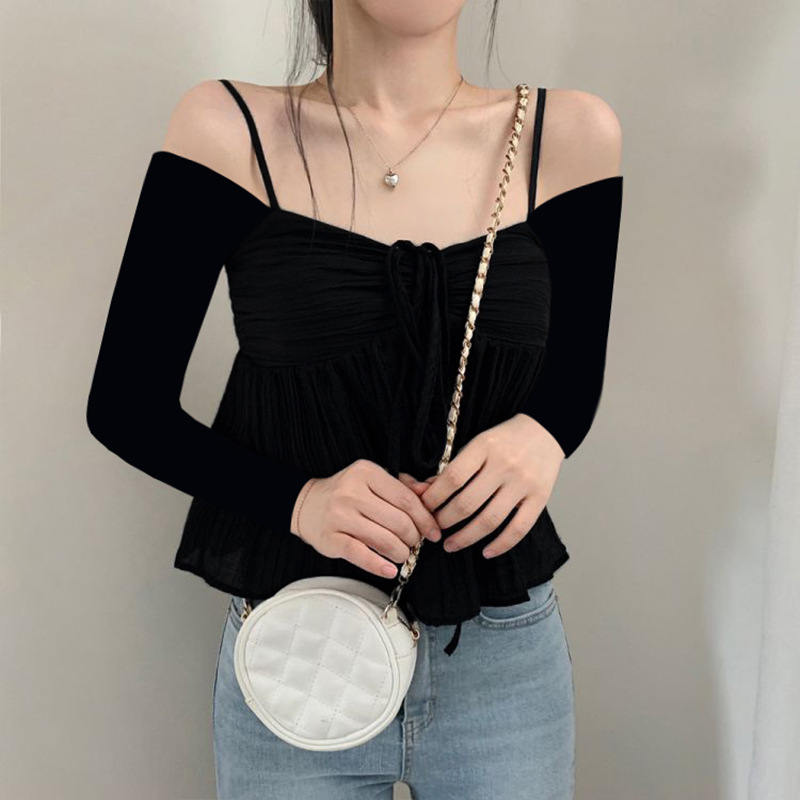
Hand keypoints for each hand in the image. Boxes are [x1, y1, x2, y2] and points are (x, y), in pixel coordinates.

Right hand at [290, 460, 442, 578]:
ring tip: (403, 554)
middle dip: (413, 538)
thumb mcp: (373, 480)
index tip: (433, 531)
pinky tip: (389, 569)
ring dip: (400, 552)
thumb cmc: (346, 493)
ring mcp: (340, 515)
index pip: (406, 499)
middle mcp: (352, 492)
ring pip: (384, 539)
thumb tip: (430, 493)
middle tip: (415, 544)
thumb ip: (403, 486)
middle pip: (398, 521)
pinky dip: (379, 565)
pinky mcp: (331, 538)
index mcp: (367, 472)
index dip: (425, 519)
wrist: (307, 504)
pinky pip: (361, 555)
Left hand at [417, 414, 564, 558]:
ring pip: (490, 520)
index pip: (452, 478)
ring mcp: (524, 483)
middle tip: (434, 529)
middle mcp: (505, 465)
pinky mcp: (540, 498)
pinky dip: (501, 545)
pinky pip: (519, 529)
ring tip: (450, 545)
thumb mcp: (476, 445)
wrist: (545, 430)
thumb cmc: (503, 440)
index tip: (423, 509)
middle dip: (445, 521)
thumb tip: (419, 491)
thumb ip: (451, 469)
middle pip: (468, 503)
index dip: (433, 498)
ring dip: (466, 538)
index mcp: (484, 447)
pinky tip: (486, 552)